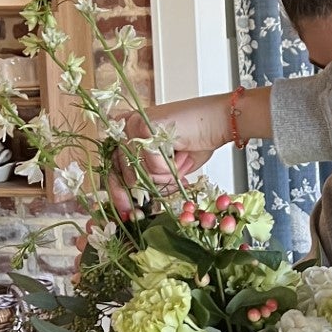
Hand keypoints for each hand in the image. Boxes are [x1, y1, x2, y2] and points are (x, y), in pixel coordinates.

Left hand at [108, 91, 271, 214]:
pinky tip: (180, 151)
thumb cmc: (199, 138)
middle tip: (174, 177)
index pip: (112, 167)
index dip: (119, 192)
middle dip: (151, 185)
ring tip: (180, 157)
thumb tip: (135, 200)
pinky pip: (152, 166)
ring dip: (165, 175)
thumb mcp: (168, 164)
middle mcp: (127, 126)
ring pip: (139, 173)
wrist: (219, 120)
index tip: (127, 211)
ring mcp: (133, 125)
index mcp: (130, 133)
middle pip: (125, 174)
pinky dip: (171, 167)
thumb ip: (148, 177)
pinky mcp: (143, 126)